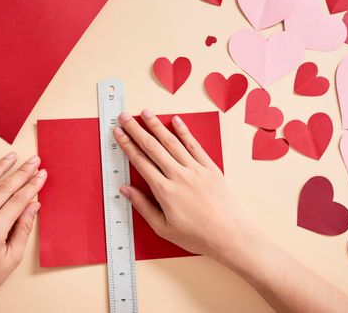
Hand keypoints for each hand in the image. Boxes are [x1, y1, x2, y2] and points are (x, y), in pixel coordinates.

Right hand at [113, 109, 246, 258]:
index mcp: (164, 190)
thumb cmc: (196, 236)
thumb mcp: (163, 228)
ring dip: (157, 126)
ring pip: (172, 142)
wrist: (229, 235)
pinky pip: (195, 145)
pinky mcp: (210, 168)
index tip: (118, 133)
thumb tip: (124, 190)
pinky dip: (184, 132)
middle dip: (136, 130)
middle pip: (152, 147)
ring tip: (146, 112)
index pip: (140, 162)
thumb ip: (143, 206)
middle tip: (125, 116)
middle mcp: (178, 175)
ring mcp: (196, 169)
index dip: (127, 145)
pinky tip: (176, 120)